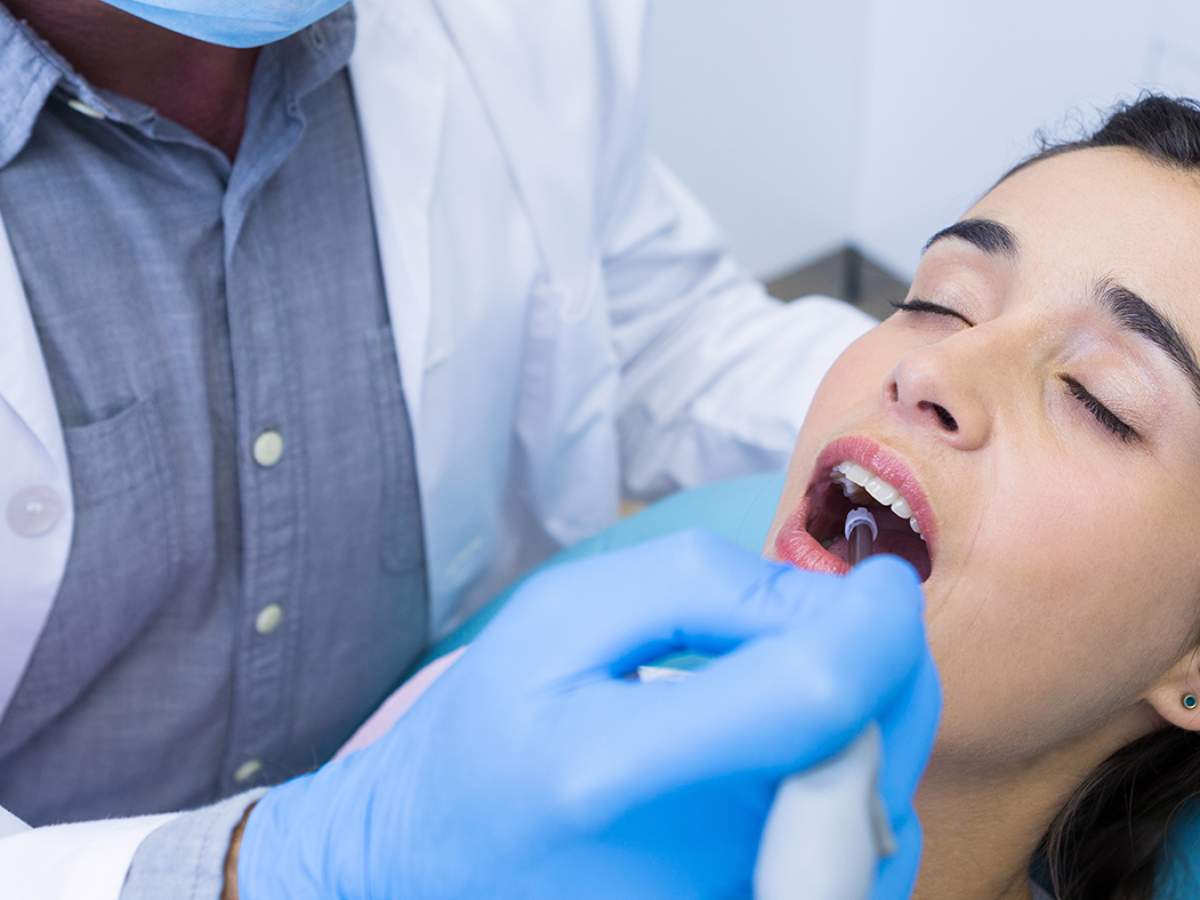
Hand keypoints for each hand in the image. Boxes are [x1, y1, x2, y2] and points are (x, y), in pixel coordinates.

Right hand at [236, 531, 939, 899]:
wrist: (445, 864)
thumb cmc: (493, 733)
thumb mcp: (561, 617)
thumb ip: (702, 586)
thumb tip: (837, 605)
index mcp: (615, 769)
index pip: (818, 690)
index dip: (877, 619)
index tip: (880, 579)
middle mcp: (689, 865)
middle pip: (876, 746)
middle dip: (884, 663)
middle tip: (829, 626)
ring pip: (888, 800)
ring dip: (872, 723)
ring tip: (788, 696)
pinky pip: (868, 855)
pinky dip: (854, 785)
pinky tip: (789, 763)